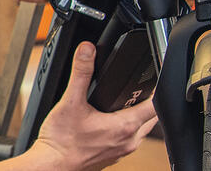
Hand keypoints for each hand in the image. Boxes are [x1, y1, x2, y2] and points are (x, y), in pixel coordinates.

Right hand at [23, 42, 156, 170]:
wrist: (52, 166)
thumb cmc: (62, 142)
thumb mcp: (70, 101)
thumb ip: (81, 73)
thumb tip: (87, 51)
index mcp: (124, 127)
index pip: (154, 105)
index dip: (157, 89)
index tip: (155, 77)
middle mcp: (128, 141)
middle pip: (151, 117)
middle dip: (148, 101)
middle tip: (140, 86)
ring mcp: (122, 151)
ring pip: (141, 130)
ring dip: (137, 115)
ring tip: (126, 101)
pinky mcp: (113, 156)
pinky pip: (129, 139)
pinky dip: (126, 128)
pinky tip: (110, 121)